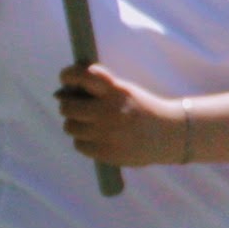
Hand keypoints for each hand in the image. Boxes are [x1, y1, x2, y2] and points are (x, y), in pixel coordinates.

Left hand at [54, 61, 186, 167]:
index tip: (66, 78)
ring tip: (91, 124)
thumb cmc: (141, 109)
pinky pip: (79, 144)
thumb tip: (59, 94)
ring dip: (76, 124)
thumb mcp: (125, 91)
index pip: (83, 76)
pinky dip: (84, 141)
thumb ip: (97, 89)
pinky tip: (99, 138)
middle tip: (77, 107)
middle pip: (68, 106)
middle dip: (69, 105)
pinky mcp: (106, 152)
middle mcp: (109, 111)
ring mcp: (106, 133)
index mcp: (116, 91)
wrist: (169, 135)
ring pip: (70, 126)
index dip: (68, 75)